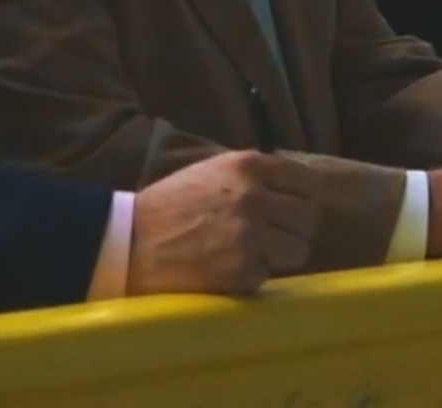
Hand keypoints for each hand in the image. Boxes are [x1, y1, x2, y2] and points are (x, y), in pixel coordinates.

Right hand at [129, 150, 321, 295]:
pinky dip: (253, 276)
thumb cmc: (170, 205)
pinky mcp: (241, 270)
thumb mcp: (213, 170)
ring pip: (299, 250)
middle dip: (294, 229)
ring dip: (279, 255)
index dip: (303, 198)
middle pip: (310, 218)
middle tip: (274, 235)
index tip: (293, 208)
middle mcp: (255, 197)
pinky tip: (228, 268)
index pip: (308, 182)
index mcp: (249, 166)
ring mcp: (250, 236)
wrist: (130, 243)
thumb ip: (255, 174)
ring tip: (251, 253)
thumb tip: (295, 186)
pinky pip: (270, 275)